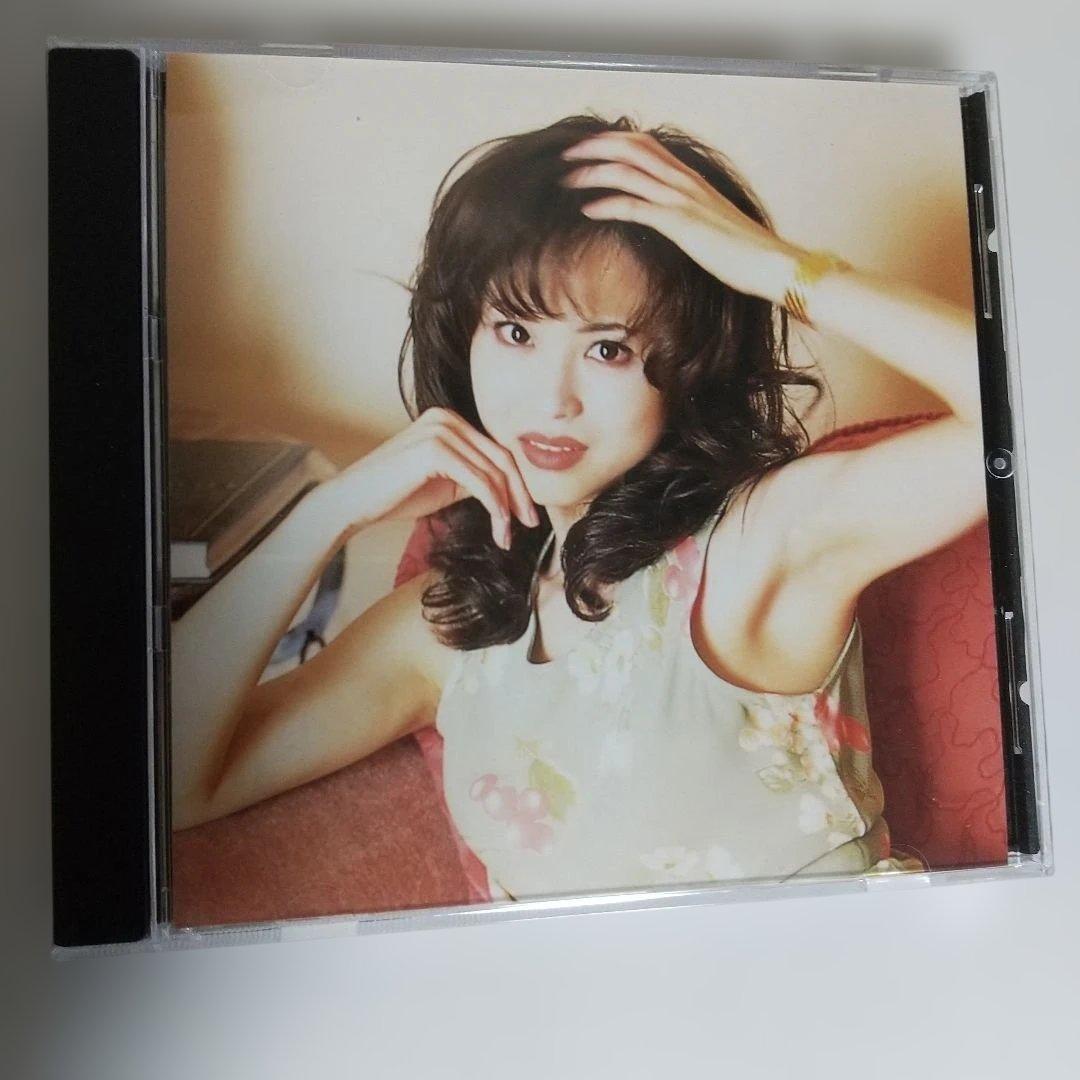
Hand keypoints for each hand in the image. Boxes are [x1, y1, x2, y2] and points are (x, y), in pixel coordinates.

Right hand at [324, 407, 539, 549]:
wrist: (352, 502)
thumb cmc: (393, 495)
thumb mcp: (444, 483)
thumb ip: (473, 477)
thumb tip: (508, 492)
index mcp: (449, 420)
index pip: (496, 450)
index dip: (517, 483)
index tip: (525, 512)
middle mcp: (447, 418)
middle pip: (501, 458)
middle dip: (520, 494)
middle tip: (530, 523)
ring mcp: (441, 430)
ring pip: (493, 472)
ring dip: (507, 508)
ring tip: (508, 535)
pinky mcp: (435, 449)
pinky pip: (479, 482)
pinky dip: (495, 508)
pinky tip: (498, 528)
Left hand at [561, 131, 801, 303]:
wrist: (772, 265)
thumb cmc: (745, 254)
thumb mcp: (712, 227)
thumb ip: (690, 217)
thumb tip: (672, 223)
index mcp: (692, 180)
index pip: (647, 145)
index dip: (614, 141)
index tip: (589, 149)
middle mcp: (686, 181)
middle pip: (632, 146)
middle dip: (595, 147)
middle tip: (567, 155)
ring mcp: (683, 200)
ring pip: (628, 171)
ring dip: (592, 173)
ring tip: (567, 181)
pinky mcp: (680, 223)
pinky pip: (634, 206)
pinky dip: (607, 204)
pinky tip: (588, 211)